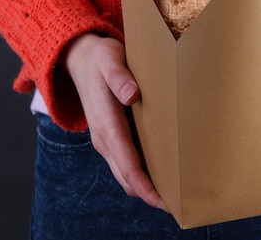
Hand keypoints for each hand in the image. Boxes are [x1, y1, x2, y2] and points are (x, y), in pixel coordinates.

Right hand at [62, 33, 166, 210]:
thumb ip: (119, 76)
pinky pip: (127, 164)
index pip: (127, 165)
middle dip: (151, 194)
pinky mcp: (112, 137)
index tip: (165, 201)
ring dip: (147, 186)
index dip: (146, 186)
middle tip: (181, 202)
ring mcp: (107, 140)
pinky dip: (143, 174)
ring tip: (177, 191)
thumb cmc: (99, 59)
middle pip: (128, 178)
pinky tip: (164, 171)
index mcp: (106, 124)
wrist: (79, 59)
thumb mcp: (109, 59)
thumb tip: (131, 94)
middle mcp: (104, 139)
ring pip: (127, 174)